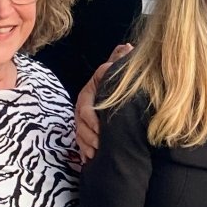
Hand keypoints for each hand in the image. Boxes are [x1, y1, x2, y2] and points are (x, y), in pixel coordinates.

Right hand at [75, 43, 131, 159]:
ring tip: (95, 154)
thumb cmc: (116, 82)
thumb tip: (128, 47)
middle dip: (88, 136)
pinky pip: (79, 142)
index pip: (85, 106)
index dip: (91, 119)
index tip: (101, 129)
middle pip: (80, 123)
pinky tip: (89, 160)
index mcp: (88, 93)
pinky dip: (84, 151)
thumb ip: (119, 60)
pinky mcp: (84, 130)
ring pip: (78, 133)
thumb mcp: (116, 71)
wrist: (115, 94)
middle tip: (99, 146)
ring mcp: (81, 119)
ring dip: (86, 145)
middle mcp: (82, 106)